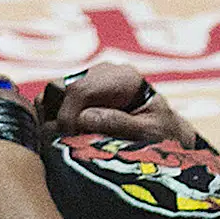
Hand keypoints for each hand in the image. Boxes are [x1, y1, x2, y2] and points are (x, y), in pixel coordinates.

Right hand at [46, 61, 204, 156]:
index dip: (67, 116)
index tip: (67, 141)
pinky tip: (67, 138)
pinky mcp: (79, 96)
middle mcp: (101, 73)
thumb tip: (82, 119)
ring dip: (54, 119)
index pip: (81, 89)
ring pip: (53, 94)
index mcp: (122, 77)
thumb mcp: (149, 133)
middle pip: (61, 88)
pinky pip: (53, 103)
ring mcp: (88, 82)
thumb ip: (119, 124)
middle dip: (58, 118)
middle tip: (65, 145)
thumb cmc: (163, 134)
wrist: (166, 135)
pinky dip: (54, 120)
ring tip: (67, 142)